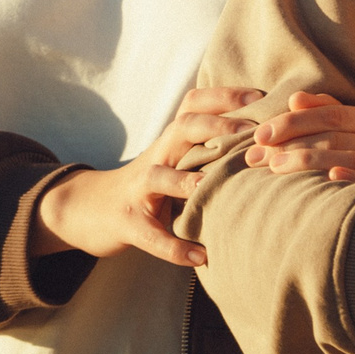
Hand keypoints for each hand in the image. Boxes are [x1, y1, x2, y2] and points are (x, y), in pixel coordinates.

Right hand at [31, 87, 263, 266]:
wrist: (92, 210)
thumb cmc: (150, 184)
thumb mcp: (174, 158)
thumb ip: (206, 147)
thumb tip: (262, 140)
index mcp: (171, 139)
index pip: (195, 104)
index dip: (226, 96)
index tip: (261, 98)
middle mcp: (157, 156)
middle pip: (182, 128)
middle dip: (216, 126)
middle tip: (250, 132)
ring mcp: (139, 189)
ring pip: (160, 176)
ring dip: (186, 181)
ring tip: (211, 188)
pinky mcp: (128, 223)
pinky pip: (151, 235)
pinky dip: (173, 247)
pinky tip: (199, 257)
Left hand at [243, 91, 354, 185]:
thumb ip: (329, 115)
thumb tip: (295, 98)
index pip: (335, 114)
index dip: (295, 121)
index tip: (261, 134)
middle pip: (337, 135)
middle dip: (292, 142)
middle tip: (257, 155)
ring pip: (349, 157)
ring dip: (307, 160)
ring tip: (273, 168)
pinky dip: (349, 178)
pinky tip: (325, 180)